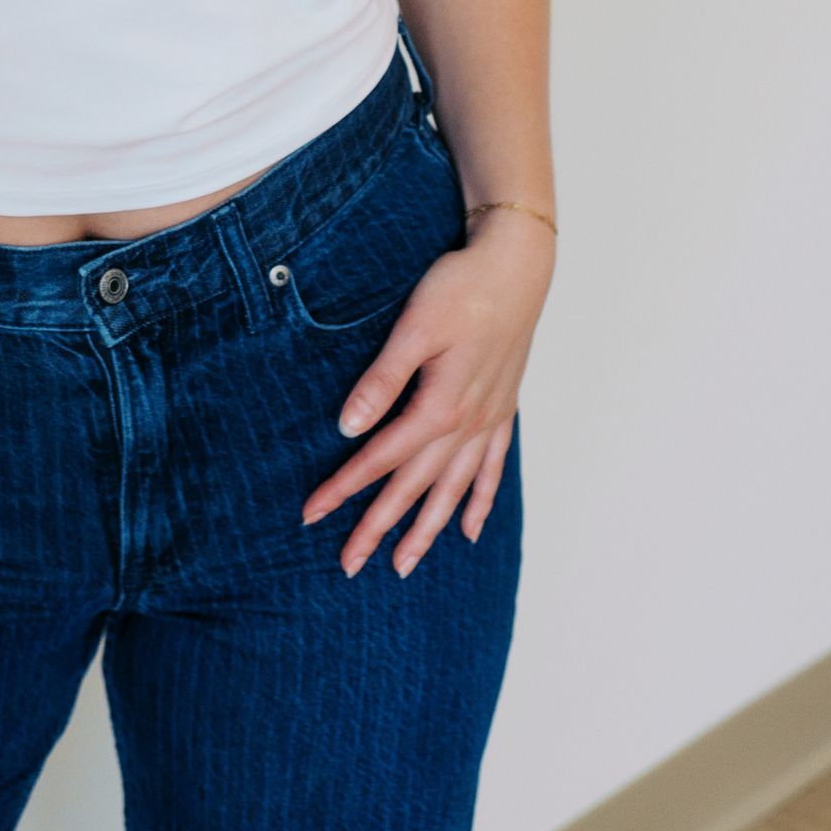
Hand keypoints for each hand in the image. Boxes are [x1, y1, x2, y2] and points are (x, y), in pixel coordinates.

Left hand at [300, 208, 553, 578]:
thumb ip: (383, 380)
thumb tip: (349, 427)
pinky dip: (479, 502)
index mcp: (439, 406)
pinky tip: (469, 528)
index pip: (380, 459)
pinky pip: (491, 469)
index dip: (344, 488)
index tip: (312, 515)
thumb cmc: (462, 288)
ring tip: (404, 563)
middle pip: (414, 487)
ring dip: (427, 528)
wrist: (518, 266)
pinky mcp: (502, 409)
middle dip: (379, 527)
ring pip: (453, 490)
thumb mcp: (415, 327)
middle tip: (349, 565)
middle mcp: (466, 423)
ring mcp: (488, 420)